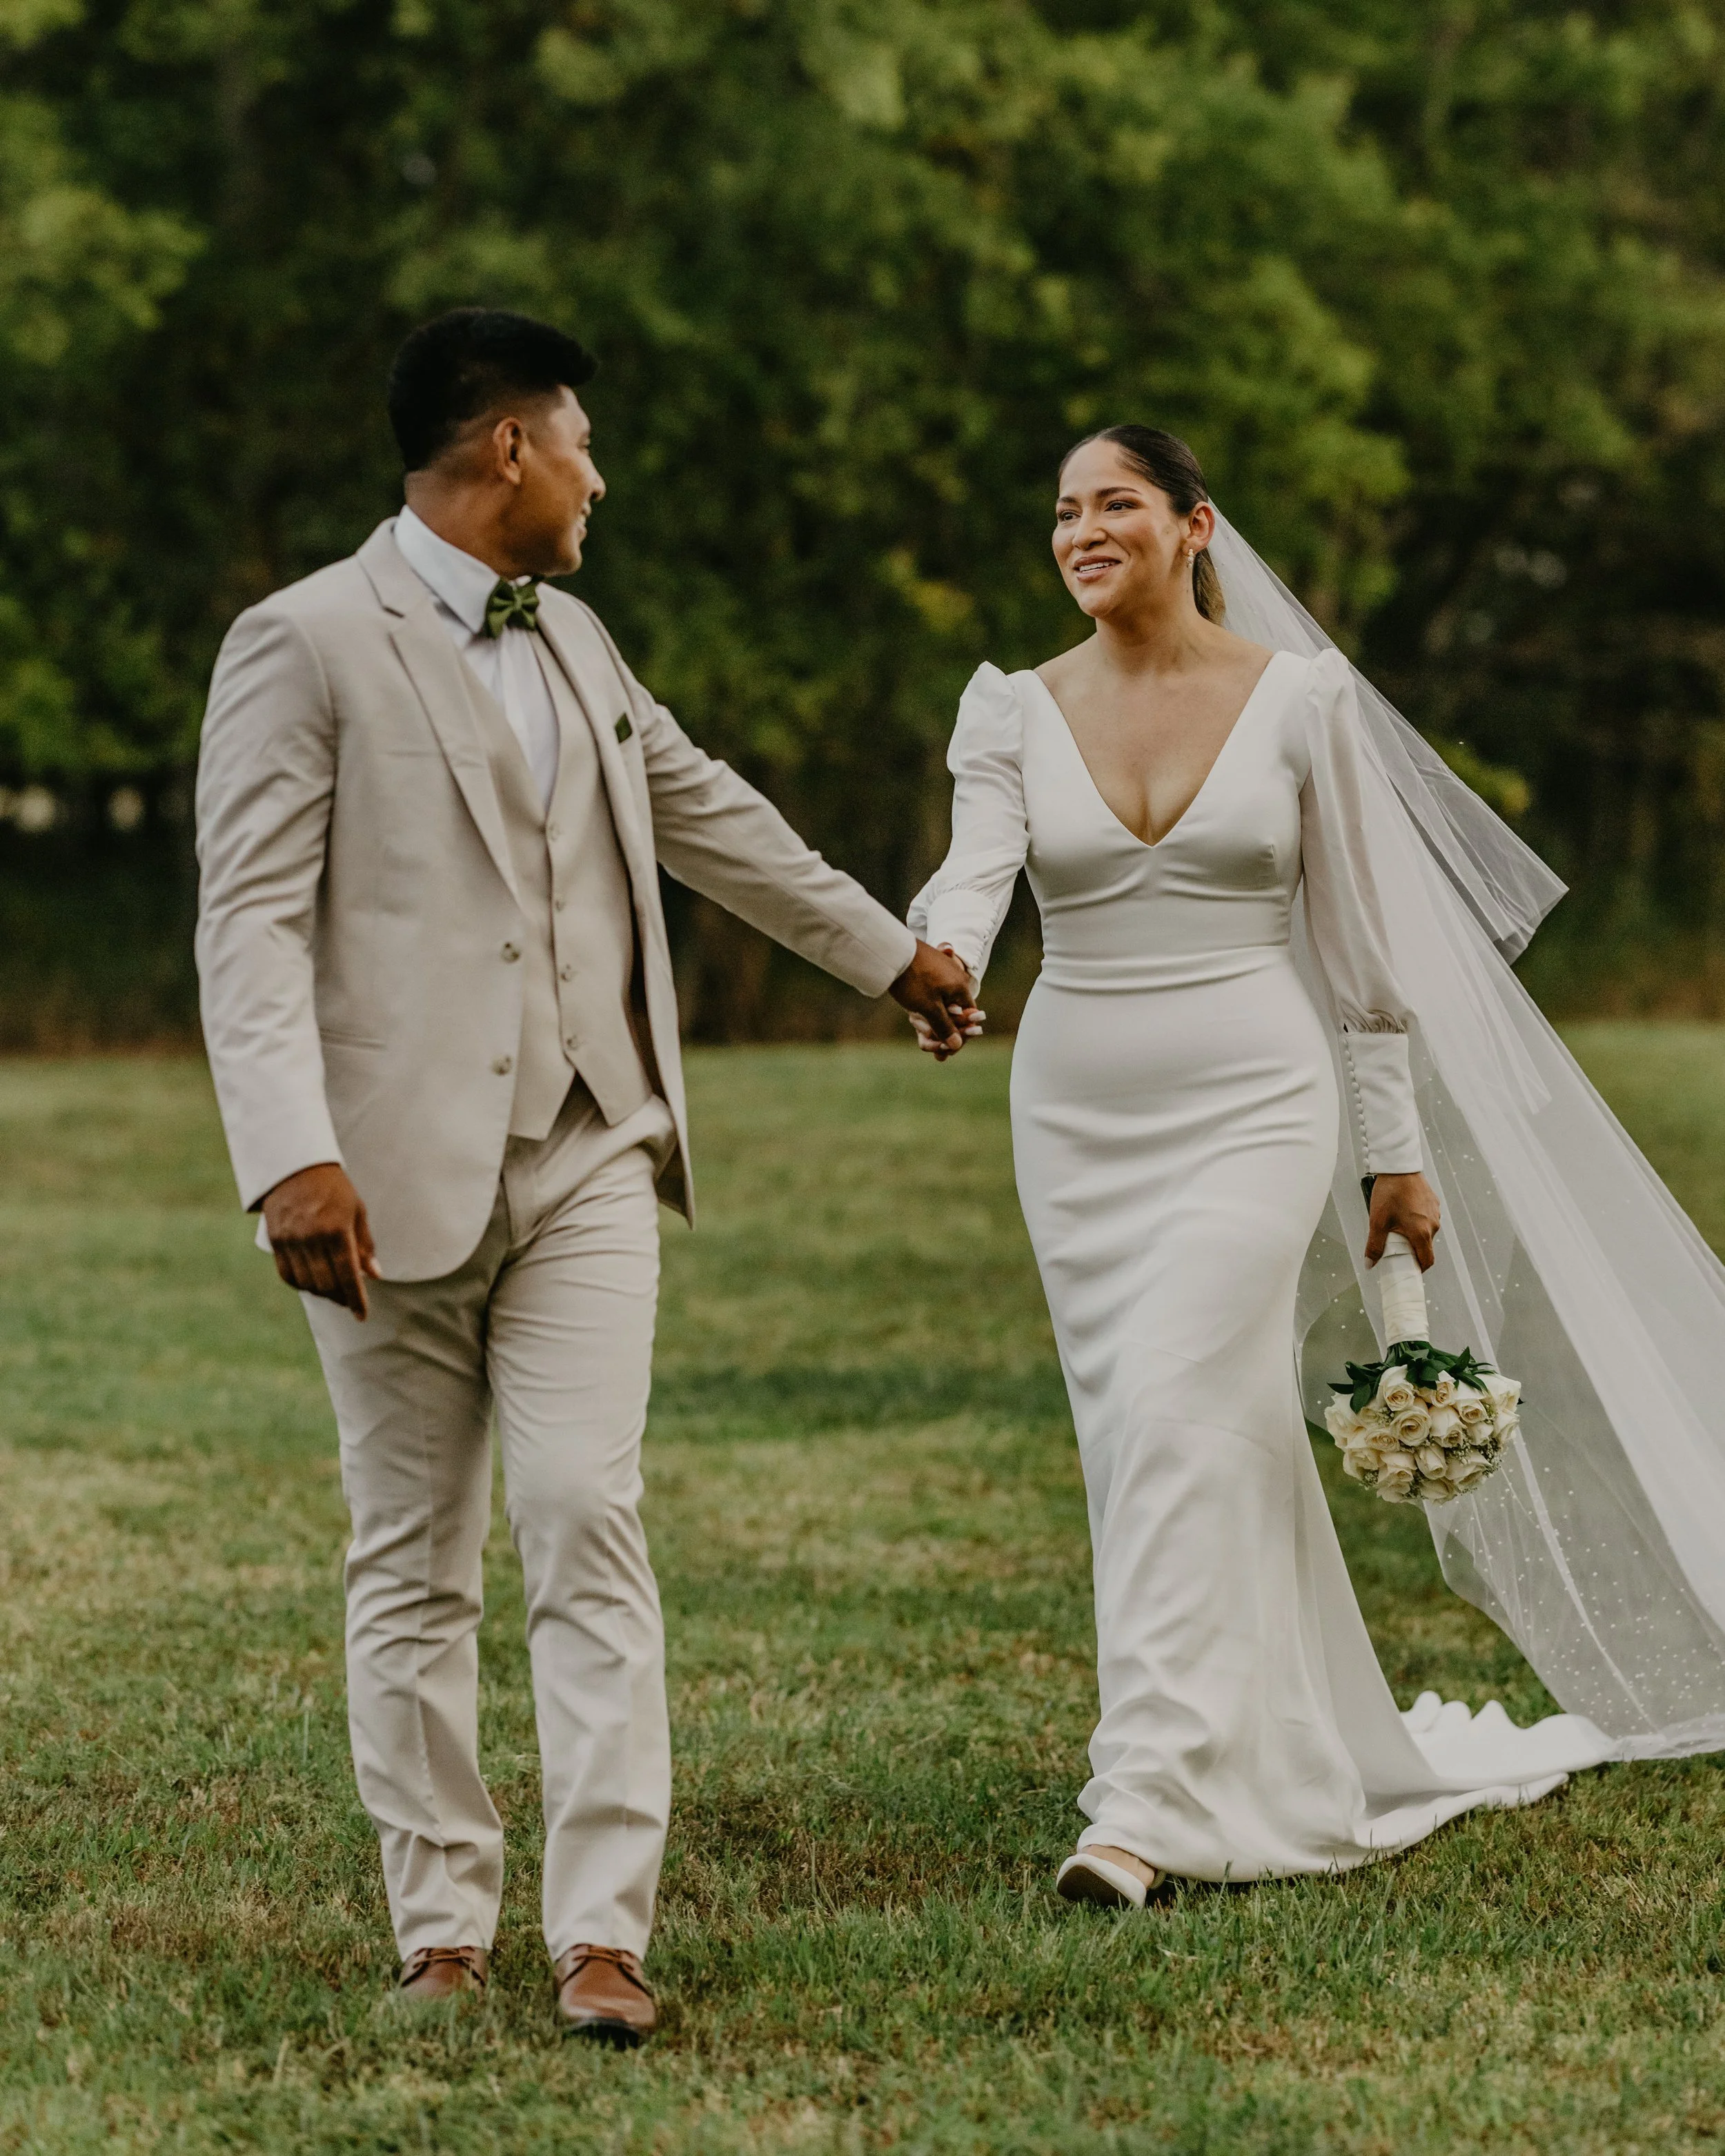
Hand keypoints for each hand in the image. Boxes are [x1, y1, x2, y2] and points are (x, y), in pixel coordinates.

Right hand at [261, 1161, 380, 1317]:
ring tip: (333, 1290)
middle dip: (340, 1297)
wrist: (295, 1167)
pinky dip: (302, 1284)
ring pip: (306, 1283)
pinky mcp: (276, 1241)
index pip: (348, 1275)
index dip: (356, 1299)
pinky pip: (287, 1275)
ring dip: (322, 1292)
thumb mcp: (357, 1211)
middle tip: (349, 1299)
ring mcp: (291, 1240)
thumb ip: (365, 1245)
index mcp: (337, 1230)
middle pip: (326, 1284)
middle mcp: (312, 1238)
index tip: (362, 1316)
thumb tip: (374, 1275)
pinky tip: (312, 1282)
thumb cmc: (334, 1189)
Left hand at [891, 940, 983, 1059]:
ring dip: (934, 1017)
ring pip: (944, 1000)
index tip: (946, 1046)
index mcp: (960, 987)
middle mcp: (956, 977)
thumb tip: (957, 1045)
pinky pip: (935, 990)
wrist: (892, 950)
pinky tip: (913, 1009)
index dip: (960, 1033)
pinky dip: (927, 1002)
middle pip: (957, 1009)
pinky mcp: (931, 966)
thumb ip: (945, 1027)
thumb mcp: (929, 1008)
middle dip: (945, 1027)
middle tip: (928, 1041)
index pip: (970, 1015)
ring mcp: (944, 970)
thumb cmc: (912, 981)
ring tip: (916, 1023)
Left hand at [1365, 1172, 1440, 1271]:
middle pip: (1425, 1247)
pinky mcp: (1434, 1203)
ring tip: (1397, 1226)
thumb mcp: (1377, 1221)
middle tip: (1395, 1245)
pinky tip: (1403, 1213)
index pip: (1427, 1260)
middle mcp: (1433, 1224)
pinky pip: (1427, 1219)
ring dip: (1414, 1234)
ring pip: (1426, 1232)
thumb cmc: (1390, 1192)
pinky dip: (1417, 1222)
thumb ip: (1374, 1245)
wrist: (1399, 1166)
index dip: (1418, 1268)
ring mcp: (1435, 1213)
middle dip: (1411, 1250)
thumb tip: (1370, 1264)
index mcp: (1422, 1232)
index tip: (1407, 1269)